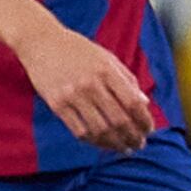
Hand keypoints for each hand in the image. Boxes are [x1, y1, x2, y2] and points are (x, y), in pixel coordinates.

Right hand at [19, 16, 156, 149]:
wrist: (41, 42)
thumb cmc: (77, 49)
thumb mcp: (107, 57)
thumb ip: (127, 79)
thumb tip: (144, 103)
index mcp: (106, 70)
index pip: (132, 103)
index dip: (143, 120)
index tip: (148, 130)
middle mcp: (90, 84)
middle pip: (118, 120)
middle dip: (133, 136)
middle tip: (139, 144)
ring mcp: (72, 95)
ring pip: (99, 130)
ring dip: (115, 144)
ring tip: (123, 148)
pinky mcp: (57, 105)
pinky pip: (79, 131)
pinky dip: (93, 141)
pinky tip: (101, 143)